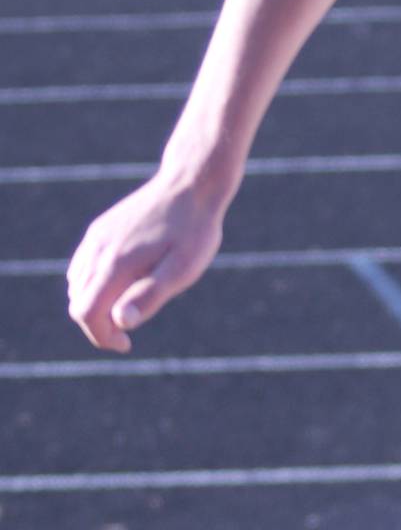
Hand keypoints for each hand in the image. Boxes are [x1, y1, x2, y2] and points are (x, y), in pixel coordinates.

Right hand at [66, 176, 224, 353]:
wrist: (191, 185)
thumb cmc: (193, 232)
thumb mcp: (181, 270)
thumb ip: (149, 296)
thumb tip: (120, 322)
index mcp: (115, 265)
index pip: (86, 313)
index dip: (101, 337)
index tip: (126, 344)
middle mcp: (97, 250)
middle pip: (78, 301)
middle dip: (97, 324)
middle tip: (129, 331)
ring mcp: (96, 238)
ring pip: (77, 284)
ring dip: (95, 304)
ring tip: (130, 305)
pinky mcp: (101, 229)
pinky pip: (82, 265)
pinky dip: (92, 284)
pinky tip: (121, 285)